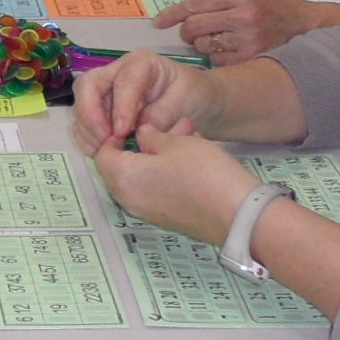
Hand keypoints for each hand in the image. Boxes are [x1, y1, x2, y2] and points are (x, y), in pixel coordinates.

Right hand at [72, 51, 223, 155]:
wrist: (195, 102)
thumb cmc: (192, 94)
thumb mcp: (185, 100)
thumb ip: (163, 113)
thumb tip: (140, 131)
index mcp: (140, 64)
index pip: (123, 81)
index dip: (120, 107)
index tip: (123, 132)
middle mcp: (117, 73)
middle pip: (88, 86)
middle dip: (91, 115)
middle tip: (106, 141)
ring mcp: (106, 92)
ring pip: (82, 105)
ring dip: (88, 130)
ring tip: (103, 150)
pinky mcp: (101, 110)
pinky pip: (84, 123)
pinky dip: (87, 138)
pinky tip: (99, 151)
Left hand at [88, 122, 258, 248]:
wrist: (238, 214)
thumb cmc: (203, 173)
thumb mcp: (175, 143)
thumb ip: (151, 136)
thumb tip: (141, 135)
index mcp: (123, 179)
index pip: (102, 153)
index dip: (115, 134)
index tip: (136, 121)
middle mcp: (129, 200)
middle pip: (121, 167)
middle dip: (142, 143)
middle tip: (168, 127)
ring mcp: (148, 212)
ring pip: (143, 176)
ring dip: (159, 155)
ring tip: (189, 136)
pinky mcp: (167, 218)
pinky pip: (157, 189)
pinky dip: (167, 172)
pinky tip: (194, 156)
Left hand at [155, 0, 339, 65]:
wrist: (306, 25)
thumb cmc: (273, 8)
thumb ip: (219, 3)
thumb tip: (184, 15)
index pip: (195, 4)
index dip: (172, 14)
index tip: (158, 22)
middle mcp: (242, 16)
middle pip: (194, 27)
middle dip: (186, 31)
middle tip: (190, 32)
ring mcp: (247, 39)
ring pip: (204, 45)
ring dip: (201, 44)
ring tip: (215, 39)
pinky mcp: (251, 57)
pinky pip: (218, 61)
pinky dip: (216, 57)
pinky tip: (227, 51)